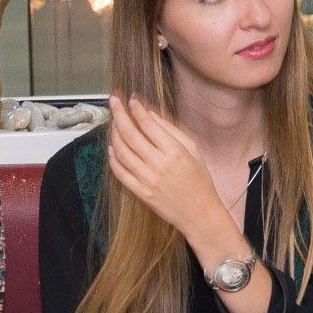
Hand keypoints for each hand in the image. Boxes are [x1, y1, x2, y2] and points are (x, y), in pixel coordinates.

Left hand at [107, 95, 226, 239]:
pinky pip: (120, 172)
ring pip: (121, 151)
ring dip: (114, 134)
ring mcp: (148, 180)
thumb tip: (151, 114)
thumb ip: (172, 131)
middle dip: (118, 114)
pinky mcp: (141, 192)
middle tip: (113, 101)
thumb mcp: (194, 150)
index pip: (148, 124)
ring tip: (113, 122)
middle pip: (130, 134)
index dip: (136, 109)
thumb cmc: (200, 181)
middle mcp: (159, 164)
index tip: (131, 99)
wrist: (200, 213)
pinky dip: (113, 158)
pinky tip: (112, 147)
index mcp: (175, 151)